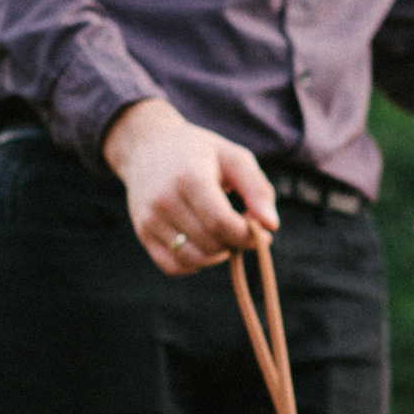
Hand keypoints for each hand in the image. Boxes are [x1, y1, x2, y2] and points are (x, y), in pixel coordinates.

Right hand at [102, 100, 279, 273]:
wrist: (146, 146)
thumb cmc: (199, 152)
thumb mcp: (233, 158)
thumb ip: (257, 189)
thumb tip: (271, 226)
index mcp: (189, 178)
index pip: (221, 223)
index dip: (247, 235)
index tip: (260, 231)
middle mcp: (165, 201)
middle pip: (211, 244)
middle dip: (234, 243)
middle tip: (239, 226)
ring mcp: (150, 219)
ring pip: (194, 260)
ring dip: (217, 255)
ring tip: (221, 234)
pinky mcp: (143, 233)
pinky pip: (173, 267)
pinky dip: (194, 264)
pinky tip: (202, 243)